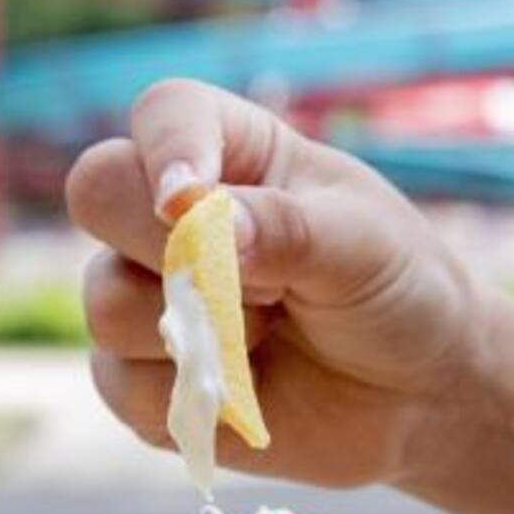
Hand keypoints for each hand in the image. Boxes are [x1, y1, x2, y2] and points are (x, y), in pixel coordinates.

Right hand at [68, 79, 486, 487]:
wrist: (417, 400)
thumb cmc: (396, 295)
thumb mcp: (364, 249)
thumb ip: (287, 227)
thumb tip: (198, 219)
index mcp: (232, 153)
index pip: (164, 114)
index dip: (165, 148)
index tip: (189, 200)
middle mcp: (173, 216)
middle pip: (96, 190)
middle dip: (167, 245)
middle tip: (263, 288)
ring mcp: (149, 295)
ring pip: (103, 299)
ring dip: (194, 331)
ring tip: (270, 339)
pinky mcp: (142, 378)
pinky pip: (118, 382)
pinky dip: (186, 394)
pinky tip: (247, 390)